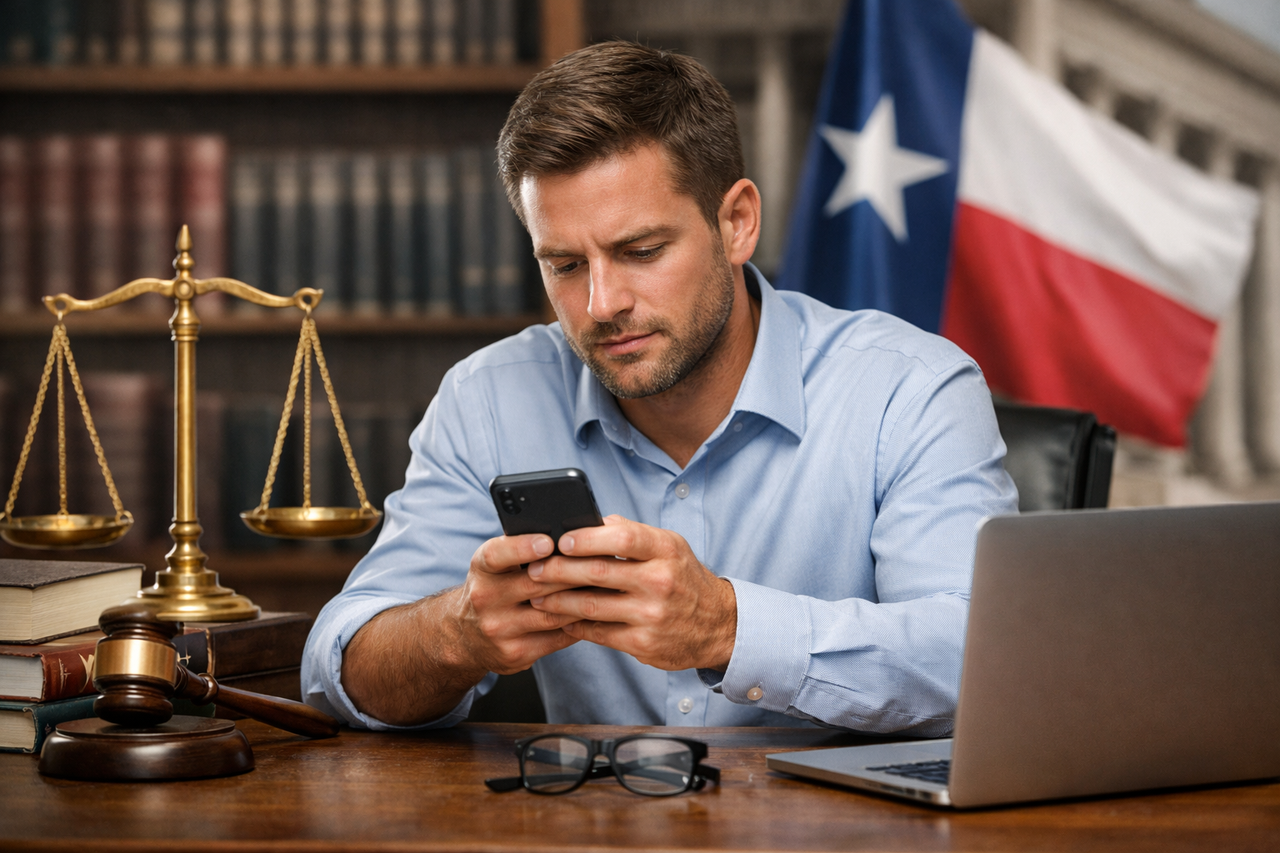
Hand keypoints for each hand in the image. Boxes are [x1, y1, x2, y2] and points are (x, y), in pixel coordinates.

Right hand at [341, 531, 584, 726]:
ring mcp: (499, 630)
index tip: (548, 541)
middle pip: (537, 585)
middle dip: (573, 573)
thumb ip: (524, 548)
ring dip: (584, 600)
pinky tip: (597, 613)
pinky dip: (580, 625)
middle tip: (605, 561)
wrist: (464, 635)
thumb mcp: (497, 564)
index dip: (522, 547)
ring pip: (553, 613)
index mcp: (482, 568)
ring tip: (609, 587)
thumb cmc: (494, 586)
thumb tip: (573, 534)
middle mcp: (485, 598)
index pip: (498, 555)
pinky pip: (557, 638)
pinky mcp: (515, 654)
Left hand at [526, 516, 736, 671]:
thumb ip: (632, 533)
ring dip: (557, 601)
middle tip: (533, 568)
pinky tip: (560, 617)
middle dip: (558, 570)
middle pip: (599, 573)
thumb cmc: (683, 578)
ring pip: (592, 606)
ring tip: (537, 595)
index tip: (560, 540)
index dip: (587, 538)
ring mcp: (652, 615)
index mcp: (665, 550)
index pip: (623, 537)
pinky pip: (598, 633)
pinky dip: (574, 624)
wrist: (718, 625)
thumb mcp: (669, 547)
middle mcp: (661, 581)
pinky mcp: (644, 644)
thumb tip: (588, 522)